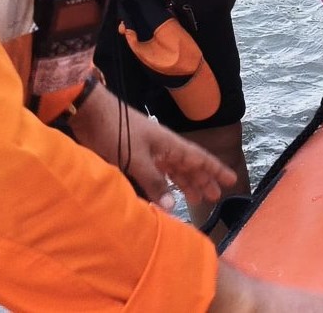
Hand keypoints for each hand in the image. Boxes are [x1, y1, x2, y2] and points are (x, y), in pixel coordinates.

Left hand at [64, 84, 234, 210]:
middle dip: (204, 180)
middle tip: (216, 197)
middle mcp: (164, 148)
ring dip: (186, 183)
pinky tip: (168, 192)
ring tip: (196, 199)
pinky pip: (159, 172)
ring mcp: (150, 151)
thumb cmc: (116, 132)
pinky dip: (166, 183)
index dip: (216, 170)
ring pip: (175, 170)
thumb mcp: (136, 159)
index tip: (232, 180)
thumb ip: (154, 182)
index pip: (200, 159)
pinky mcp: (136, 155)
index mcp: (170, 144)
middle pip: (190, 166)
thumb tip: (174, 207)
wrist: (90, 114)